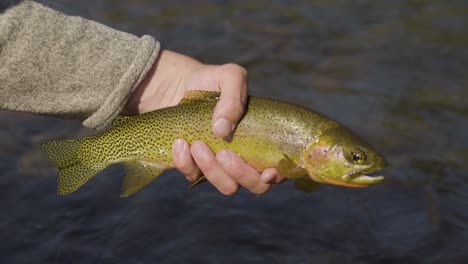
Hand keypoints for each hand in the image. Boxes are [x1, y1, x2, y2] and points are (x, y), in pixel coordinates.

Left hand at [124, 50, 285, 194]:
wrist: (177, 84)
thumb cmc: (212, 81)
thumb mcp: (229, 76)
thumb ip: (234, 96)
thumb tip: (223, 130)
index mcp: (262, 139)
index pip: (279, 168)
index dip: (277, 175)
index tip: (266, 172)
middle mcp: (246, 157)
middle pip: (256, 185)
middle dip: (241, 173)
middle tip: (223, 152)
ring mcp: (221, 166)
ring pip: (227, 186)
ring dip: (213, 169)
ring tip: (197, 144)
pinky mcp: (196, 167)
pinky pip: (194, 176)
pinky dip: (186, 163)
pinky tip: (180, 143)